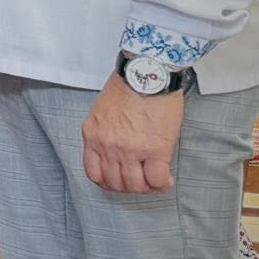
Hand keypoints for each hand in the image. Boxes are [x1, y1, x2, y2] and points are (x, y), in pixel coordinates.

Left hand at [82, 74, 184, 193]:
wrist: (146, 72)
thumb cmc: (128, 86)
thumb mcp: (103, 111)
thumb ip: (106, 132)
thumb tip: (118, 151)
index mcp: (92, 135)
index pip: (93, 173)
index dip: (108, 182)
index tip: (120, 179)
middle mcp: (108, 145)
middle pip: (115, 183)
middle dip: (129, 186)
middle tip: (141, 179)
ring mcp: (130, 150)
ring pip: (135, 186)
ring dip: (146, 186)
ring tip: (154, 178)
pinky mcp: (155, 150)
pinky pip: (157, 180)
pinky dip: (162, 184)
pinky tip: (166, 178)